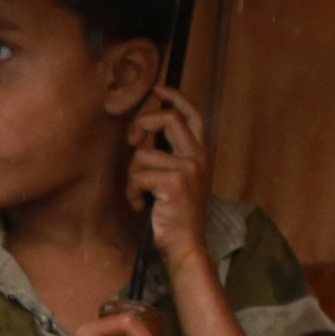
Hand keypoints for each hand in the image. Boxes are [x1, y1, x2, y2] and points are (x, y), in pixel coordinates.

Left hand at [126, 87, 210, 271]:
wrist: (187, 245)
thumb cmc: (177, 214)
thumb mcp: (180, 179)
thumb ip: (169, 155)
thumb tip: (143, 133)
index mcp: (202, 155)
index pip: (193, 116)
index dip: (175, 97)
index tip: (158, 89)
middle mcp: (199, 158)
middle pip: (169, 118)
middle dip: (143, 123)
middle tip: (132, 139)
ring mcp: (189, 169)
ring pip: (143, 154)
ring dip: (132, 175)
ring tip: (139, 194)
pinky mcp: (175, 183)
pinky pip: (138, 176)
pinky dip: (132, 192)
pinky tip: (140, 205)